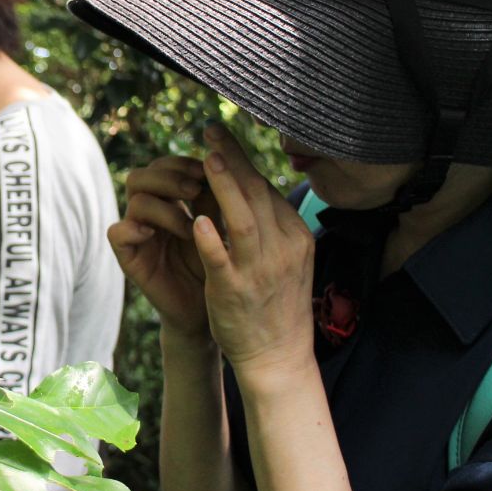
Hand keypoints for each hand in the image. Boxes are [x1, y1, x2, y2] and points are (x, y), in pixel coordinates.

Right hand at [110, 153, 215, 342]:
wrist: (208, 311)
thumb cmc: (216, 265)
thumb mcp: (221, 227)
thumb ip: (216, 198)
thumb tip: (223, 161)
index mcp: (170, 200)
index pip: (165, 165)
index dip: (184, 163)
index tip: (209, 170)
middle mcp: (150, 212)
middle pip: (142, 175)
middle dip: (169, 177)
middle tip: (195, 190)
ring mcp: (137, 233)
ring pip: (134, 200)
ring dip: (163, 208)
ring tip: (189, 227)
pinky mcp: (129, 257)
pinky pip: (116, 233)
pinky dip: (132, 228)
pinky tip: (152, 234)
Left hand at [190, 125, 314, 377]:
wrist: (278, 356)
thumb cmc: (276, 303)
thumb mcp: (286, 258)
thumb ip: (272, 224)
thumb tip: (251, 186)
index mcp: (294, 237)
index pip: (266, 190)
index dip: (242, 162)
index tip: (222, 139)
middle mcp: (282, 249)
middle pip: (257, 194)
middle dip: (233, 161)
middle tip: (210, 133)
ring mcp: (260, 271)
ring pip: (243, 220)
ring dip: (224, 187)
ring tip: (206, 160)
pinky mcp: (235, 291)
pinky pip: (223, 260)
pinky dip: (211, 239)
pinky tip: (197, 219)